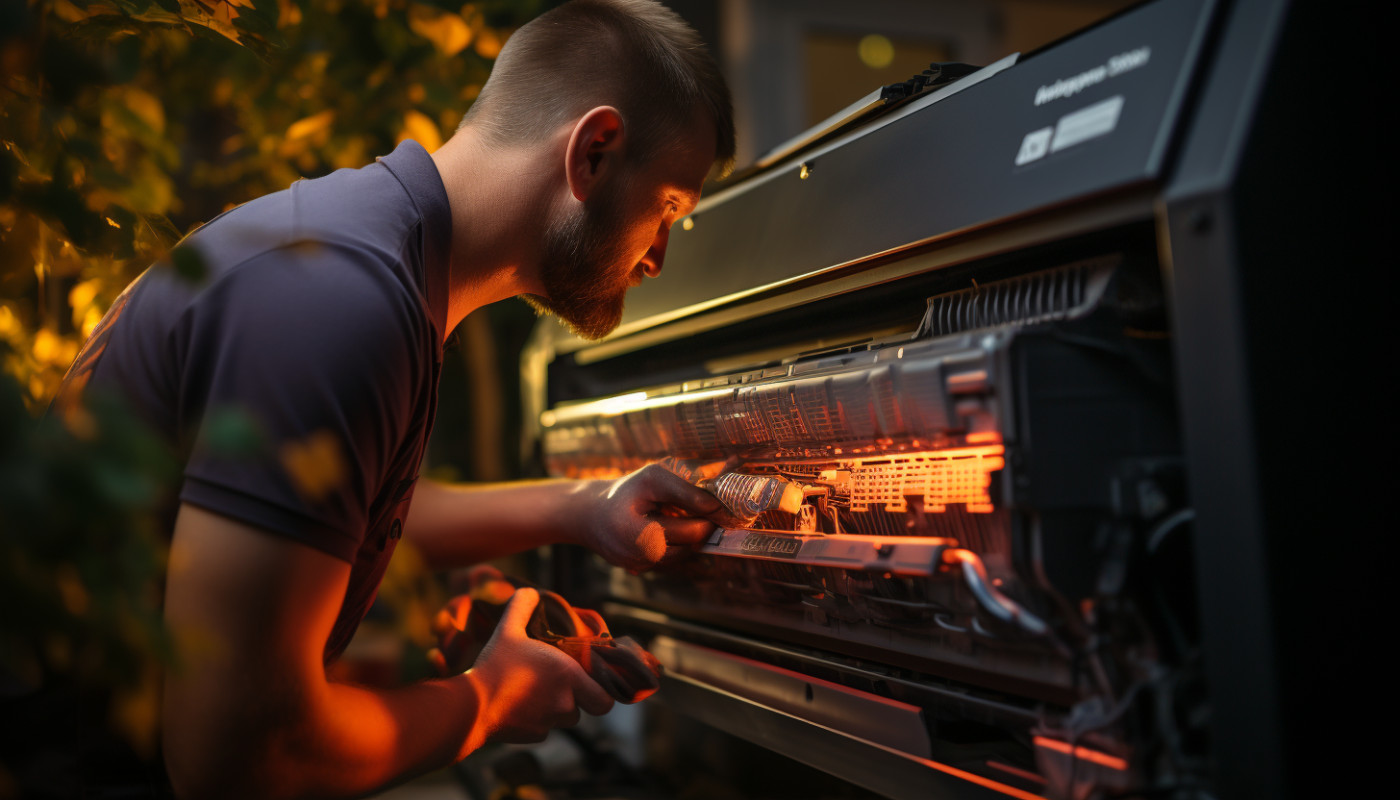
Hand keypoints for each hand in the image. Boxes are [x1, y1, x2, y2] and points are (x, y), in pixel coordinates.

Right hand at [466, 588, 614, 743]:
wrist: (472, 706)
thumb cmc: (495, 666)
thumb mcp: (508, 630)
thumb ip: (521, 607)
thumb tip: (529, 591)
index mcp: (569, 676)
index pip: (605, 698)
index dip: (600, 690)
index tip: (588, 679)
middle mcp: (565, 703)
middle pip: (586, 707)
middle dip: (579, 699)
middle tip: (563, 685)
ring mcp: (550, 723)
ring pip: (565, 718)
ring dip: (558, 708)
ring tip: (537, 691)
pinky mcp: (535, 736)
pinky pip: (545, 729)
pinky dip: (538, 720)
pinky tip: (520, 706)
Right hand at [577, 463, 723, 570]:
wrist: (590, 515)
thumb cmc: (625, 492)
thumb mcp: (652, 478)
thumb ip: (684, 490)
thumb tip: (716, 506)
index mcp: (636, 534)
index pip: (689, 530)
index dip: (709, 516)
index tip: (720, 505)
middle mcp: (637, 557)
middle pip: (689, 544)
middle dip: (702, 526)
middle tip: (708, 508)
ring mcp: (639, 567)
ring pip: (683, 554)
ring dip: (691, 537)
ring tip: (685, 515)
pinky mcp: (640, 571)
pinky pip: (671, 559)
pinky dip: (677, 544)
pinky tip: (670, 528)